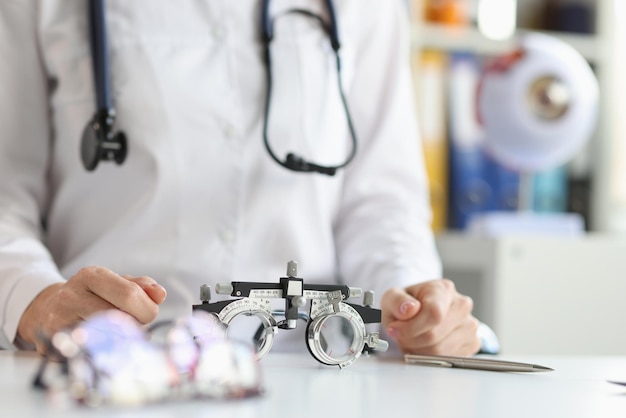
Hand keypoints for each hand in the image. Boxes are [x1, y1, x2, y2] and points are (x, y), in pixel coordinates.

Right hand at [17, 266, 166, 353]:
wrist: (48, 310)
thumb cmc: (92, 296)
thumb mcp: (116, 283)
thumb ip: (142, 287)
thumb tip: (160, 294)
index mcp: (91, 275)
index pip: (129, 295)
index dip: (146, 310)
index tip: (148, 315)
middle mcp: (71, 295)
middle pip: (117, 317)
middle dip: (135, 326)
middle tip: (135, 328)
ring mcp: (58, 321)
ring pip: (104, 339)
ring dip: (120, 342)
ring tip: (119, 335)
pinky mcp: (53, 345)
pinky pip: (89, 354)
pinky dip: (102, 353)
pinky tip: (103, 346)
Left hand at [381, 279, 479, 355]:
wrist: (419, 311)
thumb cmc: (407, 305)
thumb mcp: (392, 297)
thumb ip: (396, 301)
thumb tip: (409, 309)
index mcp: (443, 289)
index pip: (433, 314)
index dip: (411, 328)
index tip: (395, 329)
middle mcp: (462, 305)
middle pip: (434, 335)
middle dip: (411, 340)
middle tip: (400, 335)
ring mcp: (470, 325)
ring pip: (440, 350)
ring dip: (419, 350)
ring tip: (411, 339)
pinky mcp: (473, 342)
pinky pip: (448, 359)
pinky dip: (431, 357)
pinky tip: (424, 345)